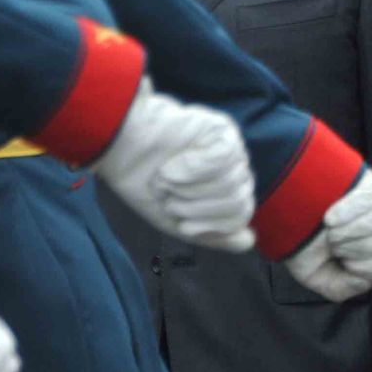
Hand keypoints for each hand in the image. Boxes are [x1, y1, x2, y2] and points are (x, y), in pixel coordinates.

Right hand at [95, 81, 255, 250]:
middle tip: (169, 197)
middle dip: (197, 207)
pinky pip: (222, 158)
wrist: (122, 152)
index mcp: (227, 192)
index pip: (240, 217)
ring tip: (165, 178)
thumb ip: (212, 235)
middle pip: (238, 201)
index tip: (181, 222)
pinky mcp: (222, 130)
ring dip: (189, 187)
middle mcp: (235, 169)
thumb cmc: (146, 184)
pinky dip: (191, 168)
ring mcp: (232, 148)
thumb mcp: (176, 221)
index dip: (208, 224)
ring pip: (229, 181)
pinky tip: (172, 165)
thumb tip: (250, 241)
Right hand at [285, 169, 371, 301]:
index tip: (343, 260)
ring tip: (332, 229)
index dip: (368, 267)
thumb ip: (340, 288)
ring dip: (356, 227)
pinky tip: (331, 215)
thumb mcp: (316, 277)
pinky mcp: (371, 183)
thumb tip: (365, 282)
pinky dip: (352, 208)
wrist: (284, 213)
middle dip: (360, 245)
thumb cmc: (302, 243)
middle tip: (334, 243)